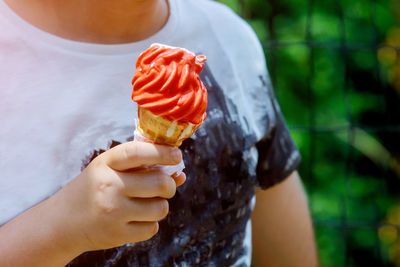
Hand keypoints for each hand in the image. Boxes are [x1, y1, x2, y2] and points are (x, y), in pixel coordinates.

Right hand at [51, 141, 184, 251]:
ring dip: (161, 205)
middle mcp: (109, 186)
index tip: (177, 154)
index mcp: (106, 164)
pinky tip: (138, 218)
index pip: (138, 152)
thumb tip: (180, 174)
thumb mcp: (109, 170)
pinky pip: (152, 228)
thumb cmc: (93, 190)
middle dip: (169, 184)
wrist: (62, 223)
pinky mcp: (117, 234)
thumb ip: (142, 167)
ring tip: (148, 203)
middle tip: (165, 185)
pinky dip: (151, 223)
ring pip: (160, 207)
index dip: (162, 152)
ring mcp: (113, 212)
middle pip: (159, 183)